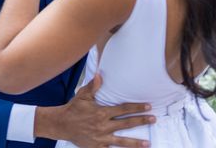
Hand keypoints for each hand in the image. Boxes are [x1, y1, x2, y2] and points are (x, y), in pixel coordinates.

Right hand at [35, 74, 153, 147]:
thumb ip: (92, 86)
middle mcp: (103, 126)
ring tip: (148, 143)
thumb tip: (99, 74)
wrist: (61, 124)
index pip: (123, 109)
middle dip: (141, 121)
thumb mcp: (82, 95)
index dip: (136, 108)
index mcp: (101, 112)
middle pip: (126, 124)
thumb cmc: (73, 108)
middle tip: (153, 119)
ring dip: (136, 143)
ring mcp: (101, 138)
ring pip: (122, 141)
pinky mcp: (97, 147)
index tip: (148, 106)